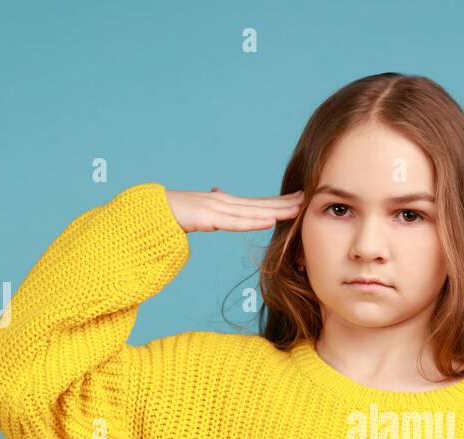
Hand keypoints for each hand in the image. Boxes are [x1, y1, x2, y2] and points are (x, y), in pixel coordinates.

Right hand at [164, 186, 303, 233]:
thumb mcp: (201, 212)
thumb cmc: (176, 212)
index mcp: (225, 202)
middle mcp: (225, 202)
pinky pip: (235, 222)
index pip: (259, 202)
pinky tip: (270, 221)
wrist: (153, 211)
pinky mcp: (207, 218)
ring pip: (253, 211)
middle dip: (286, 203)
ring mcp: (217, 208)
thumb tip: (218, 192)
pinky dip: (253, 222)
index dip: (280, 201)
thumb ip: (213, 208)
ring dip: (276, 211)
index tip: (300, 198)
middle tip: (309, 199)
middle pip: (261, 204)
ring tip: (297, 211)